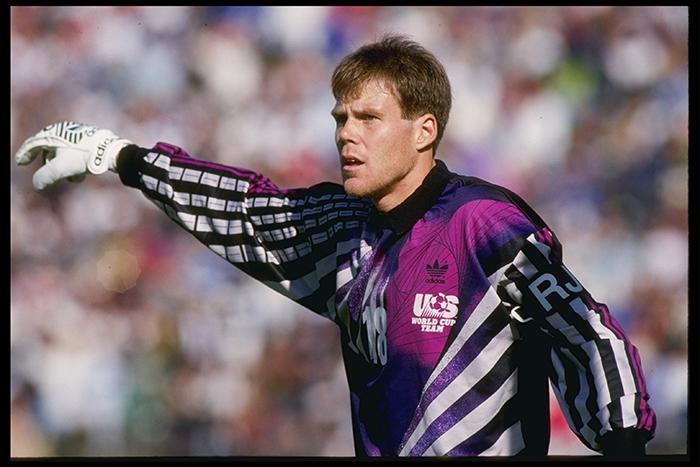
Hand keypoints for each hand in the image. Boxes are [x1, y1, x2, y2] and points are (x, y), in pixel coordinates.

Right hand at [14, 121, 132, 189]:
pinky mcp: (88, 142)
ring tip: (73, 178)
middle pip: (49, 152)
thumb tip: (37, 185)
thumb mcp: (60, 168)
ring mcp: (77, 136)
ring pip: (64, 156)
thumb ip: (45, 176)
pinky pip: (76, 156)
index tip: (20, 163)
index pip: (34, 143)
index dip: (25, 153)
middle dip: (50, 168)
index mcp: (53, 134)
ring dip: (65, 170)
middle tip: (52, 179)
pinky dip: (75, 167)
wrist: (110, 151)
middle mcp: (64, 132)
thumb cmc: (83, 156)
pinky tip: (82, 176)